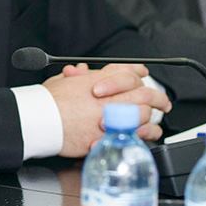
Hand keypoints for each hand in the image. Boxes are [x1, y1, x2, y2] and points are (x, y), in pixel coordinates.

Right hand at [43, 64, 170, 156]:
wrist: (42, 120)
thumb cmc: (48, 102)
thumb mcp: (63, 81)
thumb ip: (77, 76)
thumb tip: (83, 71)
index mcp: (99, 80)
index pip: (127, 71)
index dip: (138, 73)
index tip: (144, 75)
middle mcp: (109, 97)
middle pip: (143, 93)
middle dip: (157, 98)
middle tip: (163, 102)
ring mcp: (111, 116)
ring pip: (143, 114)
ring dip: (151, 117)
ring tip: (155, 121)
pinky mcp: (109, 135)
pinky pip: (135, 134)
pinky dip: (144, 134)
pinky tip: (147, 135)